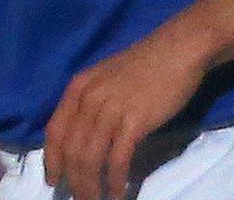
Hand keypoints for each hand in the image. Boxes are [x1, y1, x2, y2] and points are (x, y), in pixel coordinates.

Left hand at [42, 26, 212, 199]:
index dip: (52, 161)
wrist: (180, 49)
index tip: (55, 180)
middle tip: (81, 198)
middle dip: (74, 181)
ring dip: (91, 186)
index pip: (54, 132)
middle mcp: (89, 100)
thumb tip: (86, 137)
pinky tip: (119, 191)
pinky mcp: (135, 121)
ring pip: (91, 159)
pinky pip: (118, 159)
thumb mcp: (107, 76)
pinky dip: (115, 180)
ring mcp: (111, 110)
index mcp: (79, 88)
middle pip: (72, 151)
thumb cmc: (147, 63)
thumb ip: (92, 102)